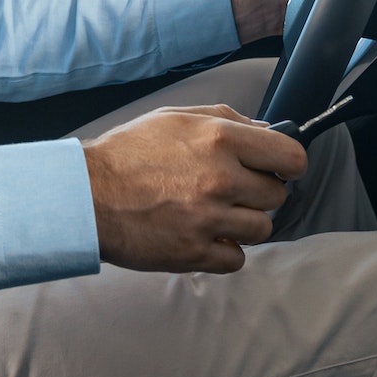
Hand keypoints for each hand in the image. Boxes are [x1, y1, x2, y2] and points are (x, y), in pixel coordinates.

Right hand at [81, 104, 309, 272]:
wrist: (85, 195)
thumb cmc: (127, 154)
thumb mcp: (175, 117)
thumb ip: (226, 119)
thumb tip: (266, 129)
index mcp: (220, 139)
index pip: (290, 156)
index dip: (289, 164)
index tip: (280, 169)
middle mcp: (221, 179)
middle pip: (277, 196)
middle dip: (258, 193)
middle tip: (230, 190)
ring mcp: (209, 220)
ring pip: (262, 229)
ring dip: (243, 223)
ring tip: (214, 214)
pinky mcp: (194, 253)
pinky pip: (237, 259)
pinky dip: (225, 251)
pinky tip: (203, 236)